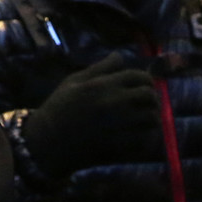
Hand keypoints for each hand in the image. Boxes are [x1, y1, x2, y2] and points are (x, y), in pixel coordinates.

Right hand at [20, 53, 160, 176]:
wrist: (48, 141)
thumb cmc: (59, 107)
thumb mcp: (75, 80)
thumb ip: (100, 68)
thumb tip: (119, 55)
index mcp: (104, 85)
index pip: (138, 77)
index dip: (146, 79)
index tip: (144, 85)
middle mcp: (115, 103)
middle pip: (149, 96)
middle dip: (152, 97)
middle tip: (148, 102)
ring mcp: (119, 126)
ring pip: (152, 119)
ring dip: (152, 117)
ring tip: (146, 119)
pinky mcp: (119, 146)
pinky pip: (145, 140)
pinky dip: (148, 138)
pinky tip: (141, 136)